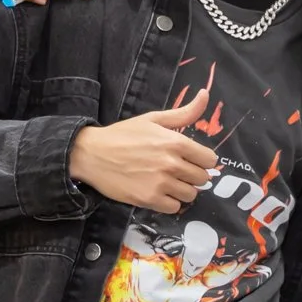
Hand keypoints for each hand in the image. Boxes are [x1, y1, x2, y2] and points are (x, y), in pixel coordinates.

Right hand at [68, 91, 219, 214]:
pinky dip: (169, 202)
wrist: (92, 154)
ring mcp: (160, 183)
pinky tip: (158, 192)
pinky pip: (174, 208)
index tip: (191, 159)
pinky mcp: (148, 199)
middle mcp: (171, 164)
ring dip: (182, 190)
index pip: (209, 160)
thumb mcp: (153, 119)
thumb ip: (184, 112)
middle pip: (202, 179)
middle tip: (177, 171)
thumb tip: (205, 94)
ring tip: (168, 182)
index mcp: (175, 142)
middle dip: (192, 175)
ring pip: (190, 195)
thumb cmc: (123, 135)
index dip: (202, 160)